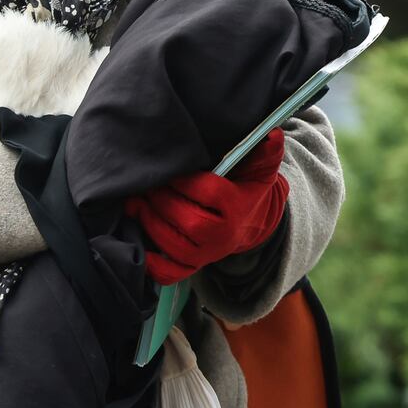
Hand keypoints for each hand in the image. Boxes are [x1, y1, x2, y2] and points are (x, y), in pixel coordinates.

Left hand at [124, 128, 288, 285]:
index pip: (210, 193)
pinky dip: (154, 266)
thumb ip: (265, 151)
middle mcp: (224, 235)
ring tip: (135, 204)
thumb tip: (272, 134)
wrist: (249, 221)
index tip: (169, 167)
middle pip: (191, 223)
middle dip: (163, 203)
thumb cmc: (246, 187)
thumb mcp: (260, 168)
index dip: (186, 181)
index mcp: (238, 207)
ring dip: (151, 225)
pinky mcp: (194, 265)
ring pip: (176, 247)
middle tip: (145, 185)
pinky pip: (172, 273)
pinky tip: (139, 247)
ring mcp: (208, 254)